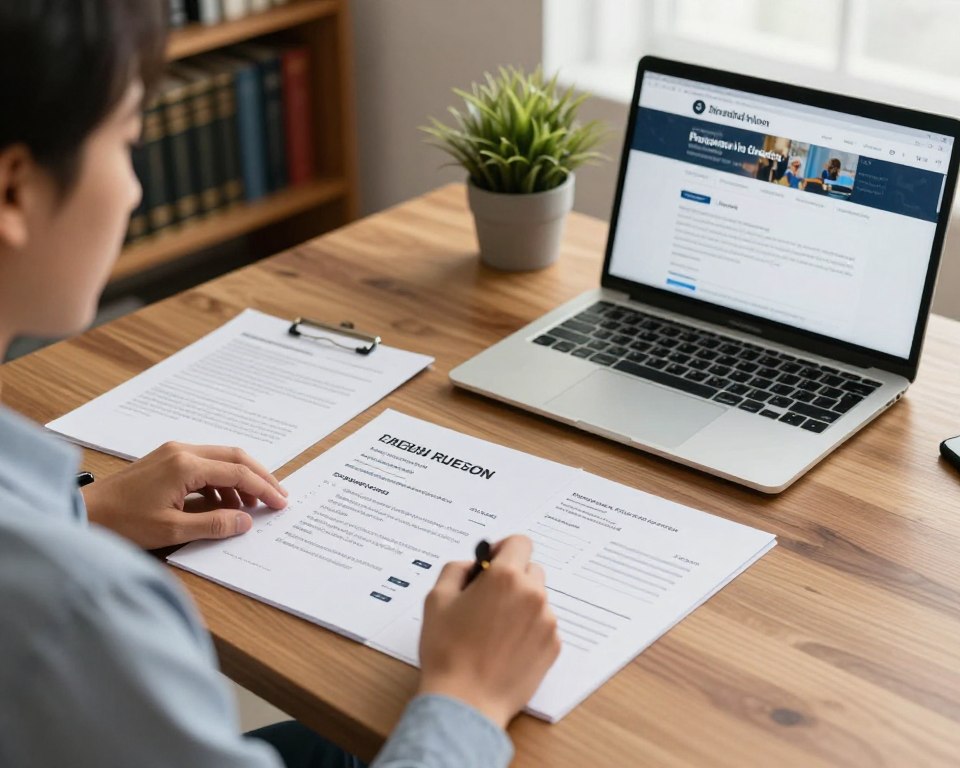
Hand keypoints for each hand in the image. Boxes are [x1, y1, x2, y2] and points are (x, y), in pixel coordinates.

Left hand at [82, 442, 287, 549]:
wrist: (84, 513)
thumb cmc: (122, 523)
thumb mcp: (172, 530)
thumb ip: (214, 524)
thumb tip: (245, 521)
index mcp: (186, 465)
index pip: (237, 473)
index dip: (263, 488)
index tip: (280, 502)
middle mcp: (182, 451)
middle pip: (235, 457)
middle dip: (260, 477)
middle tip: (279, 496)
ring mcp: (174, 453)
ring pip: (221, 459)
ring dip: (241, 480)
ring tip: (253, 506)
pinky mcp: (167, 460)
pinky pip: (205, 465)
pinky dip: (222, 481)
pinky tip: (225, 503)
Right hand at [416, 535, 560, 728]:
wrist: (466, 701)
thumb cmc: (447, 651)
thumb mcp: (437, 599)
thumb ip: (455, 570)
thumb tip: (472, 566)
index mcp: (506, 577)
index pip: (520, 542)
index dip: (504, 549)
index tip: (491, 563)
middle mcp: (533, 595)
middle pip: (531, 570)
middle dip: (512, 577)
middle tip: (488, 599)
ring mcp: (547, 622)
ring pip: (537, 599)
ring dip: (520, 605)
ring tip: (494, 630)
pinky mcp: (553, 647)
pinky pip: (543, 626)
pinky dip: (528, 630)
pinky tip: (505, 648)